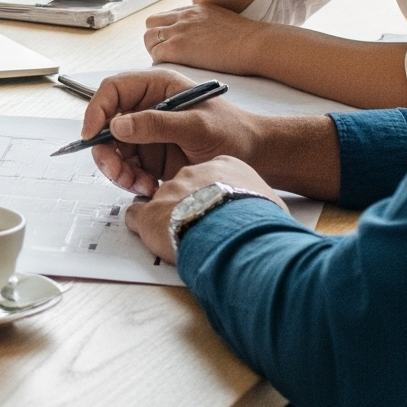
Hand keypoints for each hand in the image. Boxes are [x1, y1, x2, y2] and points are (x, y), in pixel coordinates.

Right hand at [83, 70, 340, 200]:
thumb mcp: (197, 125)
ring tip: (139, 185)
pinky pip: (128, 169)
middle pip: (108, 124)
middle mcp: (147, 108)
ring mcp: (148, 134)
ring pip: (115, 150)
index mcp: (157, 88)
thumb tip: (118, 124)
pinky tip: (150, 188)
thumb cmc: (234, 133)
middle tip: (116, 172)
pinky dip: (132, 181)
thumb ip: (157, 124)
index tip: (93, 134)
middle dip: (107, 151)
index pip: (113, 90)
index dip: (97, 109)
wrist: (258, 159)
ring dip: (119, 171)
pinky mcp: (153, 157)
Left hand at [125, 156, 286, 262]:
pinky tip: (156, 240)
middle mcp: (191, 174)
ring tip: (181, 237)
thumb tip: (268, 217)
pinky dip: (143, 228)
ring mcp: (168, 191)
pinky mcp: (149, 213)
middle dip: (187, 206)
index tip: (214, 208)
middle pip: (182, 187)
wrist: (237, 235)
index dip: (210, 194)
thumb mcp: (270, 203)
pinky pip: (136, 216)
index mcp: (223, 167)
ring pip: (160, 202)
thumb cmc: (258, 221)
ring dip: (167, 218)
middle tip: (198, 226)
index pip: (210, 176)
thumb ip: (259, 202)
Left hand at [143, 1, 261, 72]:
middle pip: (152, 23)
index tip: (173, 44)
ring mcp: (179, 31)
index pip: (167, 16)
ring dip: (154, 50)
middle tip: (166, 55)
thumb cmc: (251, 41)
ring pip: (148, 38)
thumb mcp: (227, 23)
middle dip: (155, 38)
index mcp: (196, 10)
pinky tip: (172, 70)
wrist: (256, 43)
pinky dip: (159, 62)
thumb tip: (212, 40)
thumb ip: (212, 27)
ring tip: (169, 64)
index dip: (166, 31)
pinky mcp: (178, 47)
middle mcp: (184, 17)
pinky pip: (155, 54)